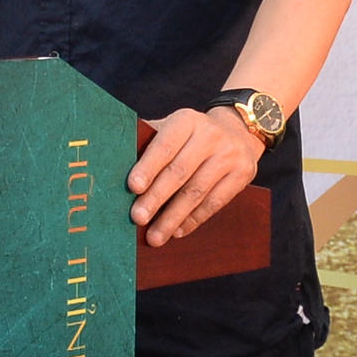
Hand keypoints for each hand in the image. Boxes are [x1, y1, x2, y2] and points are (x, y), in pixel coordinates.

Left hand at [129, 105, 265, 246]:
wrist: (237, 130)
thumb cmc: (190, 135)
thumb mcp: (173, 127)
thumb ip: (149, 141)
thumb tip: (114, 165)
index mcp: (187, 120)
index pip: (165, 145)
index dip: (148, 167)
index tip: (132, 187)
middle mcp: (211, 135)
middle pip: (180, 172)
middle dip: (156, 198)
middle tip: (138, 218)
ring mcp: (229, 155)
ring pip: (197, 192)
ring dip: (173, 217)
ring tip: (155, 236)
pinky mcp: (243, 174)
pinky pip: (215, 202)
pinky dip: (194, 219)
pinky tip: (178, 231)